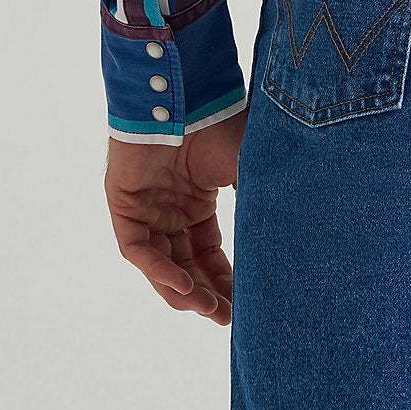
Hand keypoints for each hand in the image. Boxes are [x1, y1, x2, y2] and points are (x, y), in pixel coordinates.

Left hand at [105, 107, 246, 322]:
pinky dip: (159, 269)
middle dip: (207, 293)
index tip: (244, 304)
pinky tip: (182, 284)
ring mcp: (146, 209)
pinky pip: (138, 249)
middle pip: (187, 265)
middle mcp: (170, 210)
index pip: (209, 253)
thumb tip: (287, 238)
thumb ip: (257, 203)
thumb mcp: (246, 168)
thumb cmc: (218, 123)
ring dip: (183, 290)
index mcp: (197, 201)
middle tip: (227, 317)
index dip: (224, 280)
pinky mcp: (123, 205)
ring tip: (207, 308)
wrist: (183, 92)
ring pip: (162, 264)